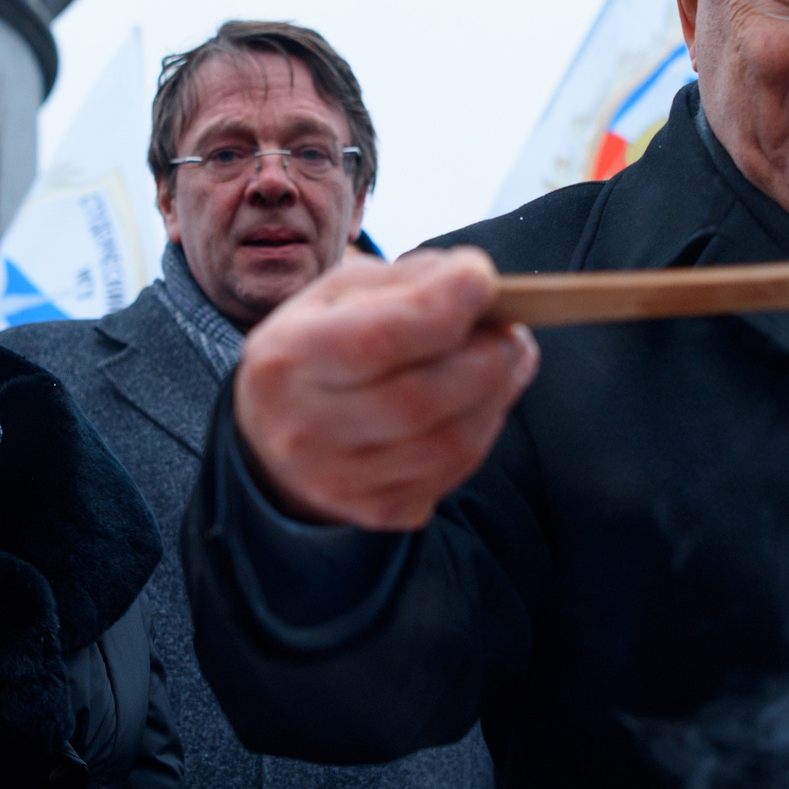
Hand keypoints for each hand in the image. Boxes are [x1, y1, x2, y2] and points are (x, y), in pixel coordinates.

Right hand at [234, 248, 538, 531]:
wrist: (275, 433)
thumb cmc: (320, 343)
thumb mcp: (339, 293)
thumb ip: (408, 279)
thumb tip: (480, 284)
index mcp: (288, 359)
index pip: (378, 337)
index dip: (445, 305)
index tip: (483, 277)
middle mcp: (304, 429)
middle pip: (421, 399)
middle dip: (487, 359)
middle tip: (513, 332)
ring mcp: (338, 481)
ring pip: (449, 445)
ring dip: (497, 397)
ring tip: (509, 362)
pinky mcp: (375, 511)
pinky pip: (451, 475)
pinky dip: (480, 432)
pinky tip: (479, 403)